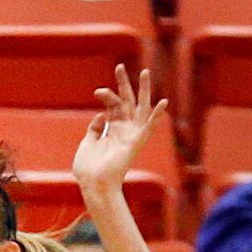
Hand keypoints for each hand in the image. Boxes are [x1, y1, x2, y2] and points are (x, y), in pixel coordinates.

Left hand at [74, 65, 167, 200]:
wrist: (93, 184)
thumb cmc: (88, 169)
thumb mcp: (87, 143)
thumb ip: (93, 128)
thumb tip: (100, 115)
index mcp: (112, 130)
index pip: (113, 105)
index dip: (107, 95)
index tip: (98, 92)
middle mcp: (123, 130)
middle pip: (127, 101)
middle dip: (123, 84)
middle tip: (120, 66)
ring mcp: (130, 135)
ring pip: (140, 108)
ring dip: (143, 91)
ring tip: (145, 72)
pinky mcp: (135, 142)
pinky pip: (149, 127)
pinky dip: (156, 115)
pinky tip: (163, 102)